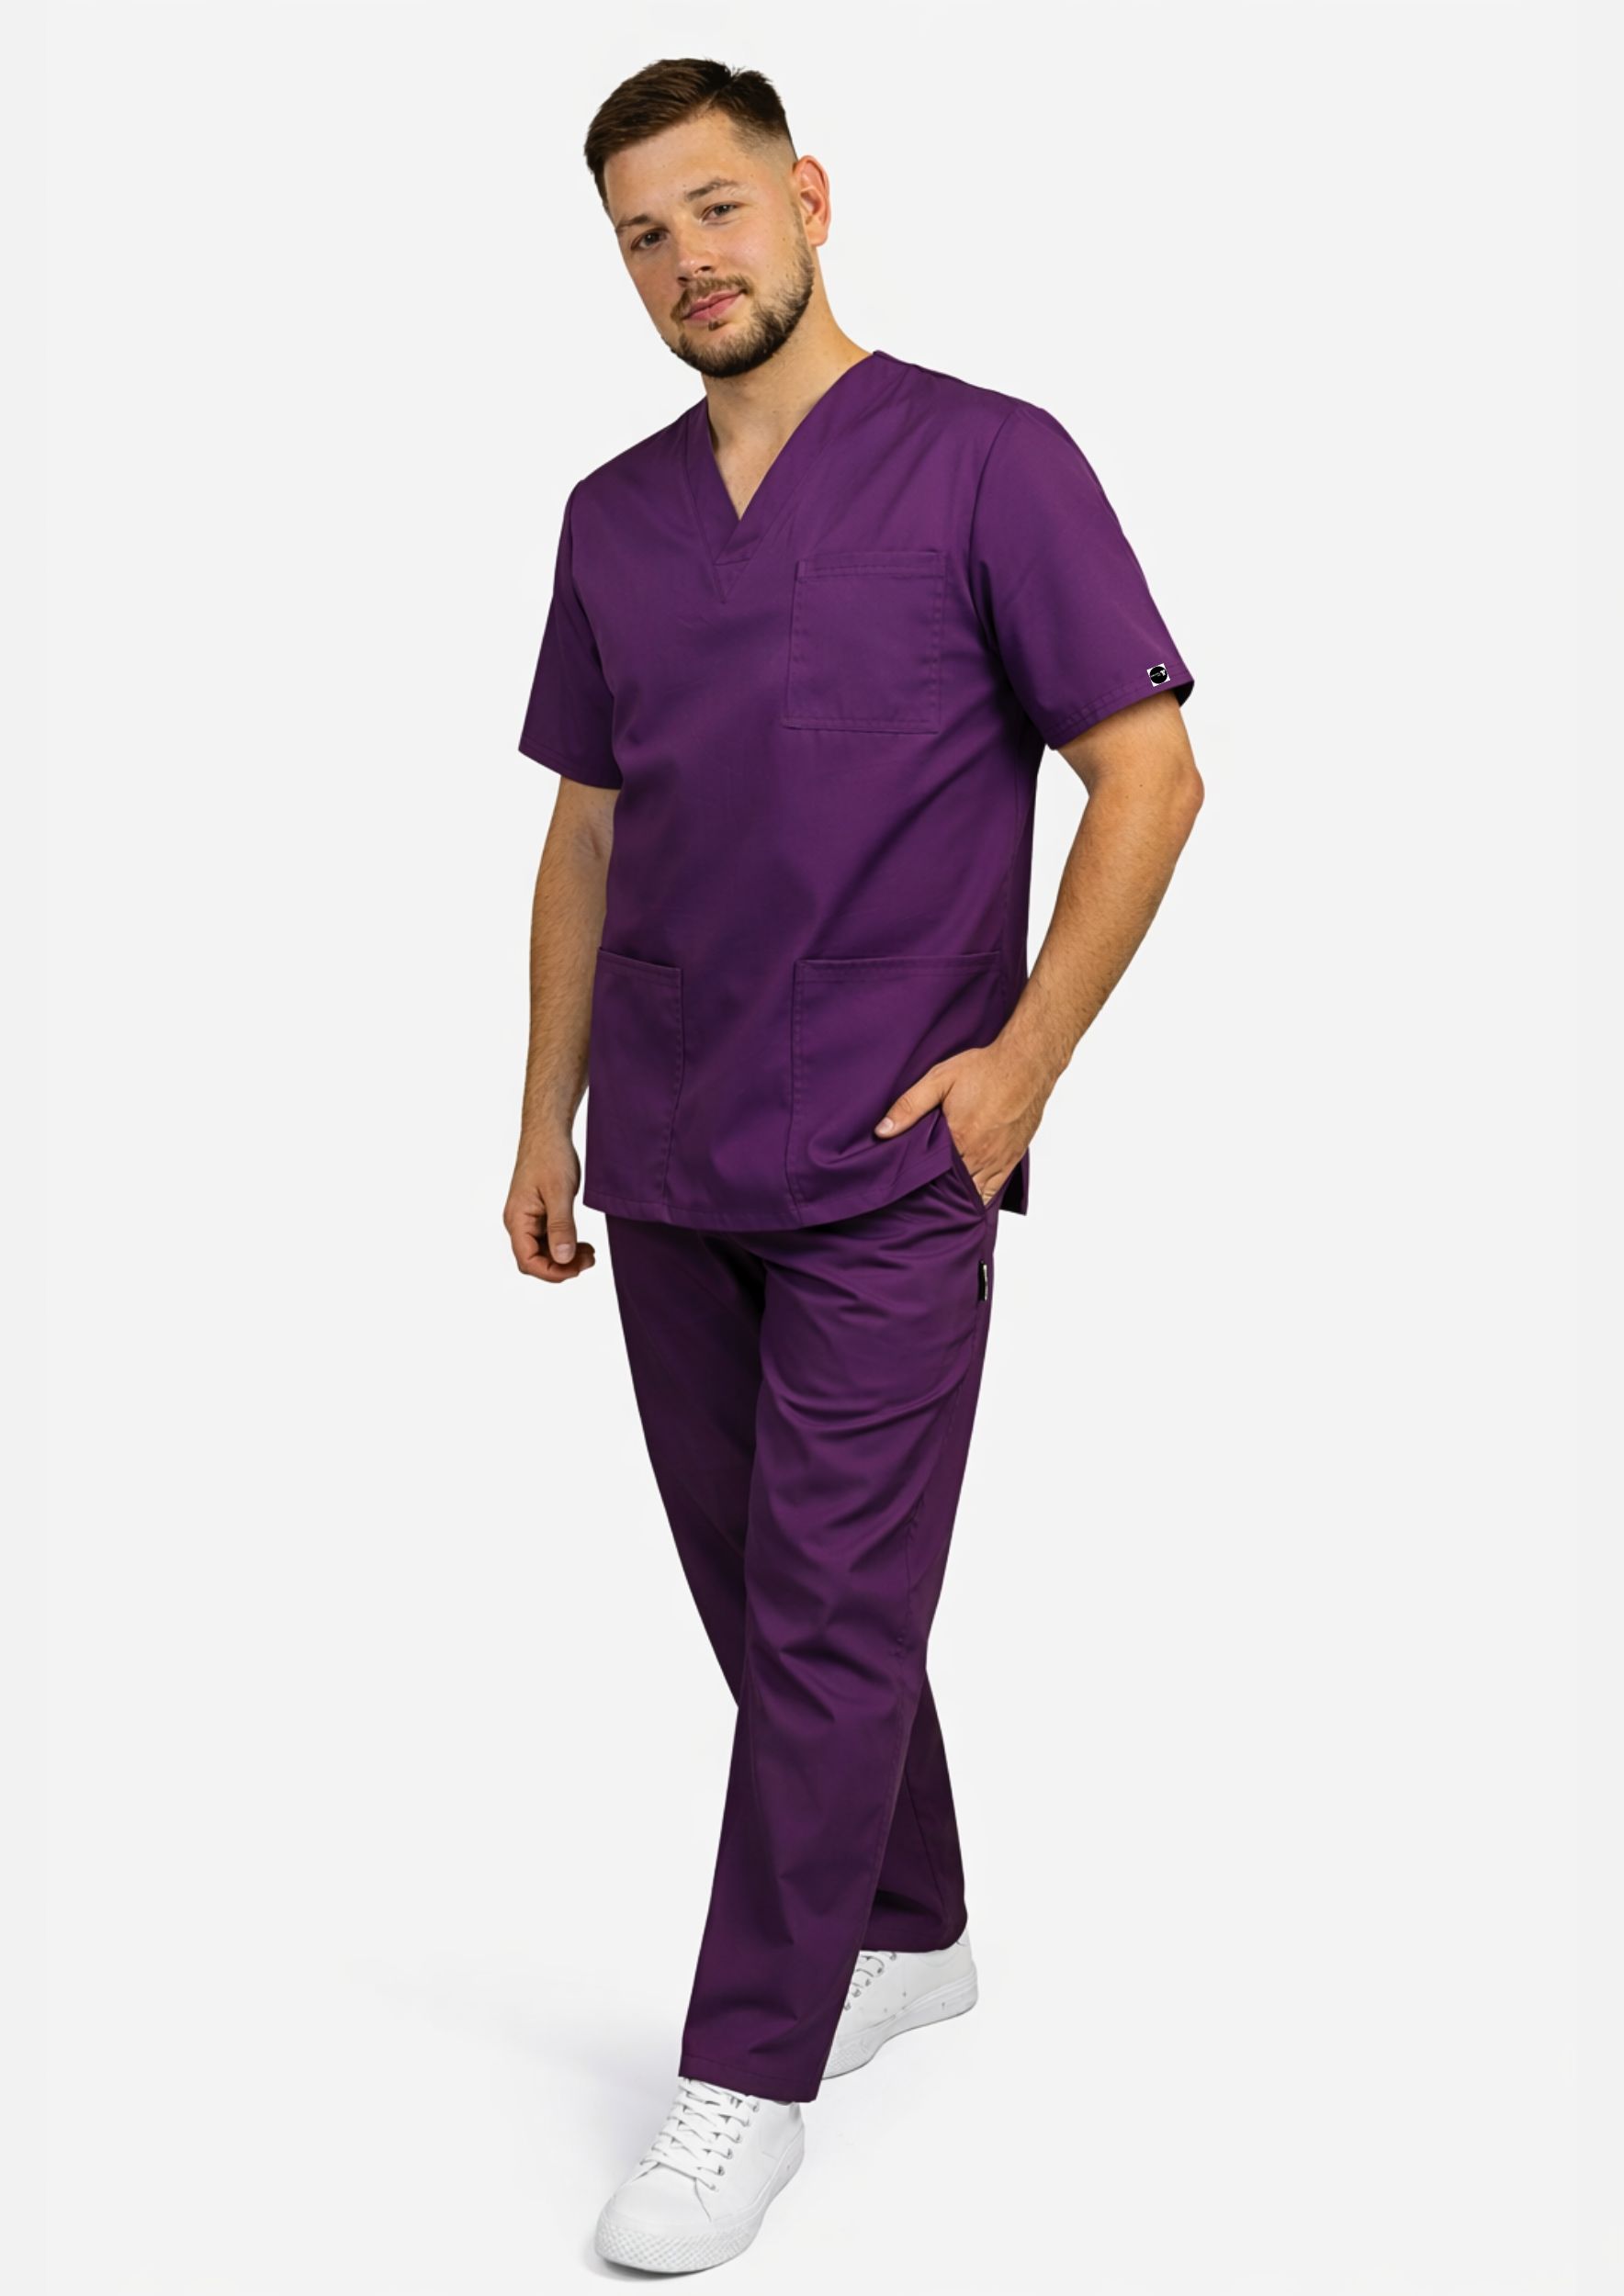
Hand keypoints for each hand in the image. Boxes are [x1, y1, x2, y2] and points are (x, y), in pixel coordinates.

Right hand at [504, 1132, 597, 1282]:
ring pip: (543, 1252)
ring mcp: (528, 1219)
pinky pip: (548, 1239)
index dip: (552, 1271)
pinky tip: (582, 1244)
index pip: (527, 1261)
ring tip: (590, 1254)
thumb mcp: (559, 1193)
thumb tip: (563, 1258)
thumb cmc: (550, 1156)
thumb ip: (561, 1227)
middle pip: (534, 1260)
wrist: (548, 1133)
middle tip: (589, 1260)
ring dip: (565, 1258)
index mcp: (517, 1219)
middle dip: (561, 1267)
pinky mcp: (539, 1214)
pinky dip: (565, 1245)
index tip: (577, 1269)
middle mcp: (518, 1222)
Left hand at [874, 1042, 1047, 1203]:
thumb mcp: (939, 1079)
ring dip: (956, 1194)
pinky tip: (967, 1195)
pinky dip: (979, 1196)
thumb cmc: (984, 1069)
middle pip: (951, 1187)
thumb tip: (882, 1131)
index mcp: (959, 1138)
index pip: (931, 1174)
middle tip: (919, 1190)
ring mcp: (998, 1160)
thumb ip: (909, 1106)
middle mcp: (980, 1155)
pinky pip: (994, 1190)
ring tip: (940, 1194)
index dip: (918, 1180)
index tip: (906, 1182)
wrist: (1026, 1063)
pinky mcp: (1013, 1158)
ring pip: (972, 1193)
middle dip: (935, 1190)